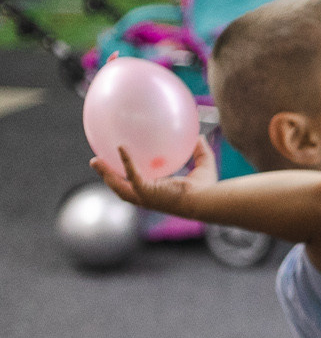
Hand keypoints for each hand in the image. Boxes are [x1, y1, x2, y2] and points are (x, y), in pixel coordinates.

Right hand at [92, 140, 217, 215]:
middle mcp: (149, 197)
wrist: (206, 200)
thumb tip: (199, 136)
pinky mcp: (145, 193)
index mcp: (159, 192)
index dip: (128, 176)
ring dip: (106, 174)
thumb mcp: (203, 166)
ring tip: (95, 161)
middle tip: (97, 163)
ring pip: (118, 186)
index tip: (119, 165)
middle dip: (108, 177)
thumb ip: (200, 152)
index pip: (139, 184)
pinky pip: (131, 175)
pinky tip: (121, 147)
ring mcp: (145, 197)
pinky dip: (125, 161)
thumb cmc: (208, 189)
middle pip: (122, 188)